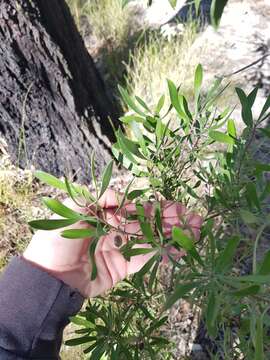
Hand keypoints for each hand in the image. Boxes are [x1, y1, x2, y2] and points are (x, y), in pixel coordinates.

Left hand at [23, 190, 202, 296]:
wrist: (48, 278)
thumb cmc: (58, 240)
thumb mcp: (74, 210)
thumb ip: (99, 198)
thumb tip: (123, 196)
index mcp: (106, 215)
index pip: (137, 208)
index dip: (157, 208)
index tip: (178, 207)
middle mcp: (116, 231)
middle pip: (148, 223)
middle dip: (171, 221)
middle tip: (194, 218)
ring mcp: (121, 249)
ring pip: (151, 240)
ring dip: (172, 236)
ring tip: (195, 232)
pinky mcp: (123, 268)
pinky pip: (146, 259)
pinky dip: (163, 254)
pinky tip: (180, 249)